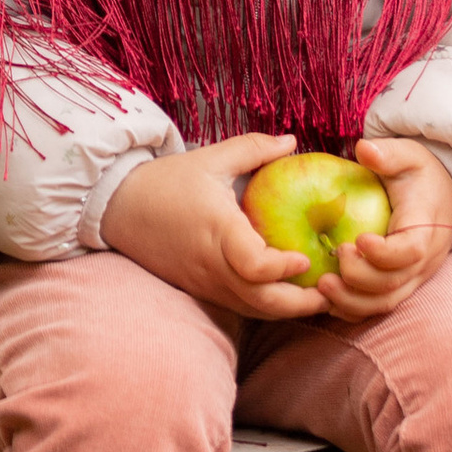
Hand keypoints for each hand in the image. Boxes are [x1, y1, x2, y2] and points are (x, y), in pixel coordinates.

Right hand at [98, 133, 323, 320]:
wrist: (117, 207)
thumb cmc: (165, 181)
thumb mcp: (209, 158)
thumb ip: (253, 149)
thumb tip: (293, 142)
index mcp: (216, 230)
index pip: (253, 265)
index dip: (282, 268)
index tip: (305, 258)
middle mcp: (212, 264)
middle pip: (262, 301)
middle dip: (302, 304)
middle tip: (333, 291)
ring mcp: (206, 282)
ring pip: (254, 310)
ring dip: (289, 309)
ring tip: (321, 297)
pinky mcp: (201, 290)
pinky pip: (241, 307)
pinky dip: (268, 306)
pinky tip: (288, 295)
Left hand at [313, 134, 451, 321]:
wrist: (443, 194)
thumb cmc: (419, 174)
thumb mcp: (408, 155)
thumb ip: (388, 154)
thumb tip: (363, 148)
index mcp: (425, 227)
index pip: (410, 251)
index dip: (384, 254)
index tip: (356, 241)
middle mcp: (424, 260)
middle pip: (394, 284)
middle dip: (359, 278)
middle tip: (332, 255)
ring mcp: (414, 276)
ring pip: (386, 302)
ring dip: (353, 300)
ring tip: (322, 287)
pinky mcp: (401, 285)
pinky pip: (379, 305)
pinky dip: (354, 308)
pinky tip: (327, 301)